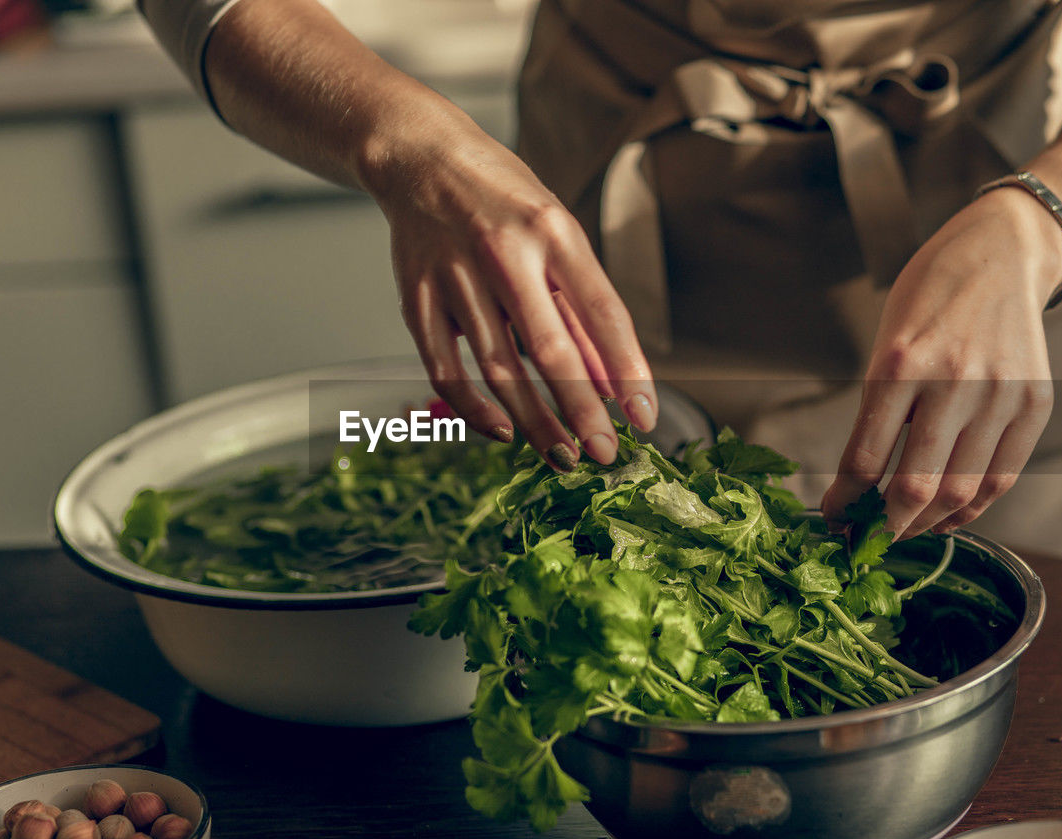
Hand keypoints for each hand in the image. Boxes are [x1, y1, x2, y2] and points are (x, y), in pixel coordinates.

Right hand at [365, 124, 656, 470]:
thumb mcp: (556, 234)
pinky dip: (475, 408)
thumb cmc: (500, 197)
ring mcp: (456, 277)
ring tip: (563, 456)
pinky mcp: (417, 299)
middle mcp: (504, 253)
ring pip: (499, 369)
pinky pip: (447, 369)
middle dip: (581, 411)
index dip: (628, 370)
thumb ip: (580, 309)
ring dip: (535, 423)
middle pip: (550, 350)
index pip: (602, 312)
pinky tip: (502, 431)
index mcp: (553, 231)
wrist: (419, 159)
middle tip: (603, 455)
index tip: (644, 417)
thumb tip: (611, 382)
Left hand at [821, 187, 1061, 538]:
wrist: (999, 255)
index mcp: (900, 365)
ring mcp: (1000, 394)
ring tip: (904, 532)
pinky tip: (948, 516)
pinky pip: (1002, 477)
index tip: (833, 519)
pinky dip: (972, 508)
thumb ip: (879, 410)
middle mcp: (953, 381)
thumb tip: (861, 483)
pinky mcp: (1034, 404)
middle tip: (867, 541)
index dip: (845, 501)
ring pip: (960, 491)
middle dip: (884, 527)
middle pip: (915, 486)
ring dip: (926, 524)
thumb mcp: (885, 343)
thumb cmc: (928, 298)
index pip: (865, 458)